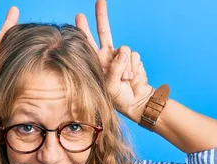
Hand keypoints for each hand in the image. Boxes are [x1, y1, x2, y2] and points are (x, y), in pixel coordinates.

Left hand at [75, 0, 153, 120]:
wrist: (136, 101)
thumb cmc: (119, 98)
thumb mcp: (110, 87)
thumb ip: (114, 69)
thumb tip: (122, 52)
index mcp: (97, 62)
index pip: (87, 43)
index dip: (83, 30)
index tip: (79, 16)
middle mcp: (108, 56)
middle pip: (104, 32)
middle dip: (101, 16)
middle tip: (100, 1)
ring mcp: (121, 56)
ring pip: (124, 48)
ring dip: (126, 66)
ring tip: (125, 80)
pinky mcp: (133, 58)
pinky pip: (134, 56)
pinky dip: (134, 67)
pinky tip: (132, 77)